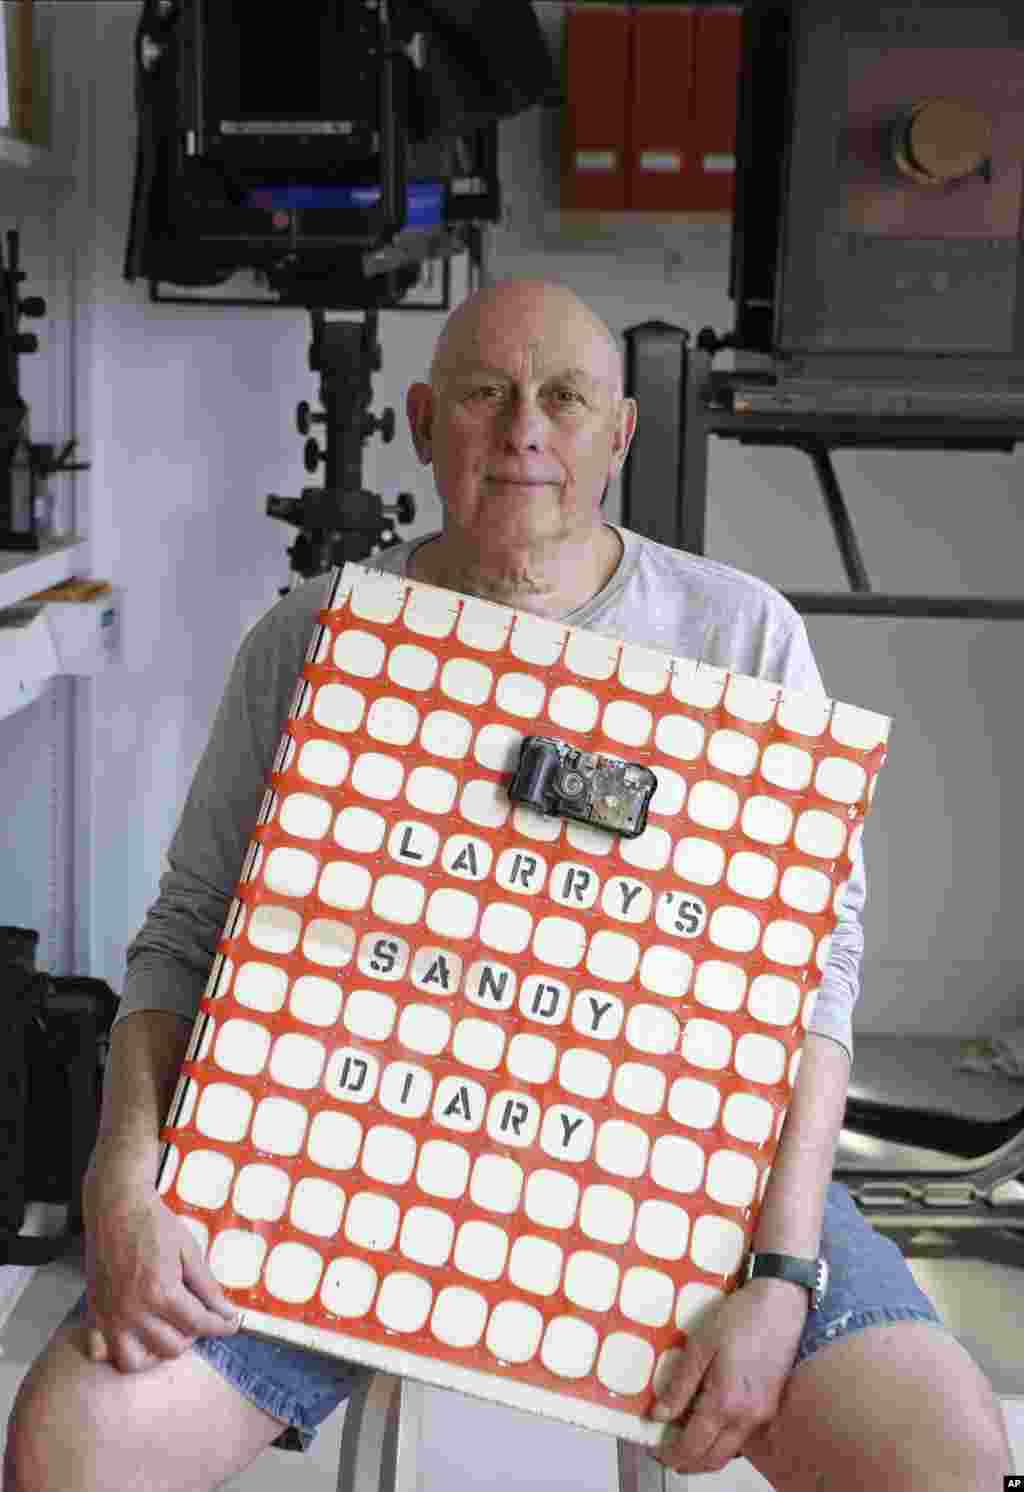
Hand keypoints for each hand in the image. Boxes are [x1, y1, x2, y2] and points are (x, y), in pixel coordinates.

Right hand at [81, 1165, 240, 1373]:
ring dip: (155, 1352)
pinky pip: (99, 1352)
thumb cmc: (155, 1224)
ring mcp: (110, 1316)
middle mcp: (133, 1311)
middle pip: (171, 1347)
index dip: (221, 1326)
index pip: (199, 1324)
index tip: (232, 1324)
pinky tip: (134, 1336)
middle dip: (192, 1335)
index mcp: (161, 1292)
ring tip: (168, 1330)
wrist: (117, 1207)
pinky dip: (116, 1351)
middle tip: (198, 1316)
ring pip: (134, 1361)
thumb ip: (207, 1286)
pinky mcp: (93, 1313)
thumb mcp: (189, 1250)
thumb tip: (227, 1312)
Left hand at [649, 1277, 808, 1474]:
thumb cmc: (739, 1319)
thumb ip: (681, 1384)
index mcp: (725, 1402)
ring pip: (730, 1453)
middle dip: (688, 1463)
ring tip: (685, 1441)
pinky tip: (712, 1425)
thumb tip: (660, 1416)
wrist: (783, 1305)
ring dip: (707, 1455)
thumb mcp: (701, 1345)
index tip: (656, 1452)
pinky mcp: (771, 1408)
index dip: (672, 1455)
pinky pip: (743, 1438)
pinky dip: (724, 1442)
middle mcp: (747, 1418)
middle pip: (713, 1460)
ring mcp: (763, 1416)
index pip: (694, 1446)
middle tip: (668, 1453)